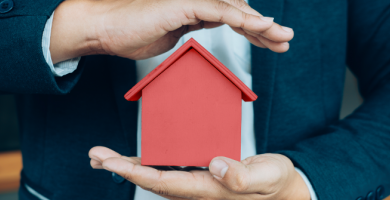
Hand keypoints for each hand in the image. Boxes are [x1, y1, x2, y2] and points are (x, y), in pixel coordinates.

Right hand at [50, 0, 293, 63]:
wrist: (104, 29)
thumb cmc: (131, 34)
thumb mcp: (172, 36)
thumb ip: (192, 28)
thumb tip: (207, 27)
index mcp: (195, 8)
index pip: (232, 17)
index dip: (254, 29)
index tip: (271, 42)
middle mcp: (196, 0)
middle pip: (239, 11)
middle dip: (265, 28)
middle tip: (285, 40)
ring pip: (235, 9)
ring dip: (261, 25)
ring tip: (282, 37)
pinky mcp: (183, 3)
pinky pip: (220, 10)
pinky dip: (243, 19)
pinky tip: (262, 27)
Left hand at [89, 146, 309, 199]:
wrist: (283, 189)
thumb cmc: (275, 182)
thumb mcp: (267, 176)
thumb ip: (243, 176)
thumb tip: (216, 165)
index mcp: (209, 189)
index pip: (164, 183)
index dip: (135, 173)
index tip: (111, 162)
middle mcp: (197, 189)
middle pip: (151, 181)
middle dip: (121, 169)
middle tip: (95, 155)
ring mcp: (198, 184)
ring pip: (156, 176)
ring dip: (129, 166)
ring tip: (104, 157)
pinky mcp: (201, 175)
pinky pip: (169, 170)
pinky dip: (148, 163)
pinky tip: (138, 158)